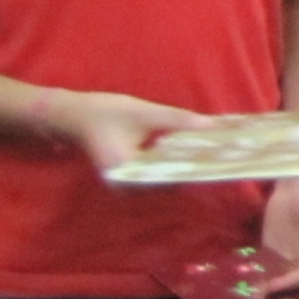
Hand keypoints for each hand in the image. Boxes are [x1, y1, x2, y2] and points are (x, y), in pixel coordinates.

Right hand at [50, 92, 208, 172]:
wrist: (73, 116)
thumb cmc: (103, 113)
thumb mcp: (142, 113)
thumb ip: (176, 120)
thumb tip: (211, 126)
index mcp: (127, 172)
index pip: (170, 178)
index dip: (196, 168)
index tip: (221, 160)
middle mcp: (128, 185)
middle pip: (170, 181)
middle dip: (194, 167)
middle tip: (224, 155)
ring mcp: (129, 184)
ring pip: (165, 178)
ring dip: (185, 165)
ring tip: (214, 153)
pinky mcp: (132, 176)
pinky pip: (158, 173)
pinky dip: (174, 163)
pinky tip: (193, 151)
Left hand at [258, 178, 298, 293]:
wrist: (297, 185)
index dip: (292, 282)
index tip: (274, 286)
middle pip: (292, 283)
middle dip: (277, 291)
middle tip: (259, 296)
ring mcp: (288, 259)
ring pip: (277, 277)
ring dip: (264, 284)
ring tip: (248, 292)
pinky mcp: (272, 252)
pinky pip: (264, 266)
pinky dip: (255, 272)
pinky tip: (243, 277)